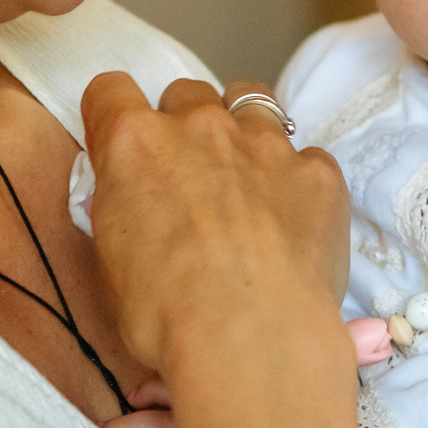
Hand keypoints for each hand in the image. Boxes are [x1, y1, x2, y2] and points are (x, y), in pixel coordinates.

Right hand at [79, 72, 351, 381]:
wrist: (249, 336)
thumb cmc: (167, 313)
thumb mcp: (111, 260)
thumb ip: (123, 208)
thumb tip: (135, 203)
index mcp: (134, 144)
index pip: (110, 91)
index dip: (113, 114)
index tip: (121, 143)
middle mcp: (199, 127)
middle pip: (186, 94)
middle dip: (184, 125)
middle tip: (188, 178)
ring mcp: (264, 143)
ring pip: (252, 101)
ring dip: (243, 132)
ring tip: (246, 182)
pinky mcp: (317, 173)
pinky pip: (307, 157)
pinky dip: (297, 180)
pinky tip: (291, 223)